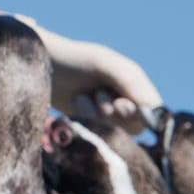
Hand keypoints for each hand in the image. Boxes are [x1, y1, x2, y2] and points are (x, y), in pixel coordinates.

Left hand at [18, 17, 162, 132]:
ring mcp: (107, 114)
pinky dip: (86, 120)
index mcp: (135, 84)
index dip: (138, 113)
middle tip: (97, 94)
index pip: (153, 111)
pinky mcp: (90, 124)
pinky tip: (75, 105)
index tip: (119, 103)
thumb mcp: (103, 63)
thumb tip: (153, 107)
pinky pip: (97, 134)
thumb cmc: (73, 59)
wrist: (40, 66)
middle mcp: (125, 100)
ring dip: (98, 115)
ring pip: (115, 132)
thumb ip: (130, 80)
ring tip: (83, 96)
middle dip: (114, 113)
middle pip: (135, 126)